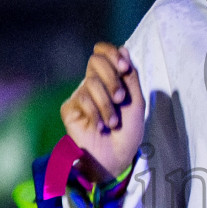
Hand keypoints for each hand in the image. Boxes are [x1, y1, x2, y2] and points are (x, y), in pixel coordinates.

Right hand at [62, 43, 144, 181]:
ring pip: (91, 82)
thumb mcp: (136, 102)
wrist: (117, 158)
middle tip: (121, 99)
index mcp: (109, 79)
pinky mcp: (70, 109)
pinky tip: (100, 128)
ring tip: (113, 123)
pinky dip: (95, 114)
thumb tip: (124, 49)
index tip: (125, 67)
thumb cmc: (128, 132)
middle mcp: (93, 84)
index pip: (103, 53)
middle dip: (112, 78)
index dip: (112, 53)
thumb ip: (130, 76)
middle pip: (95, 61)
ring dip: (107, 104)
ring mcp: (80, 95)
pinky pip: (82, 99)